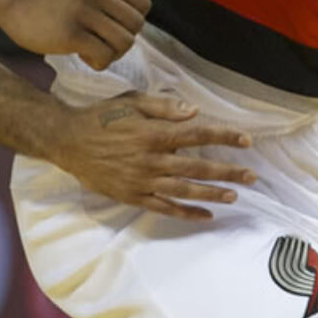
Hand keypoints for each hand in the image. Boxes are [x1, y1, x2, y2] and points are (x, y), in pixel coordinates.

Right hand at [1, 0, 172, 69]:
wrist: (19, 7)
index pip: (144, 6)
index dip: (130, 22)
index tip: (108, 22)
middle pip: (136, 26)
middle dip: (122, 40)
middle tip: (99, 38)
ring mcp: (82, 9)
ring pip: (123, 43)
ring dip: (111, 53)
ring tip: (93, 47)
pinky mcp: (70, 32)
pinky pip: (104, 56)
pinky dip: (98, 63)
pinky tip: (82, 55)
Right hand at [45, 91, 256, 219]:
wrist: (67, 141)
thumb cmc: (100, 117)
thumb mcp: (131, 102)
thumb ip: (163, 107)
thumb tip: (194, 112)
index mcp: (152, 134)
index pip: (197, 135)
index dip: (224, 137)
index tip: (246, 140)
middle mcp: (151, 160)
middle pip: (197, 168)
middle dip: (227, 172)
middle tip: (251, 177)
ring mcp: (142, 181)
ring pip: (184, 191)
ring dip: (211, 194)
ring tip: (234, 196)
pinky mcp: (132, 196)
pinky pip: (164, 207)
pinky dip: (186, 212)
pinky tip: (205, 215)